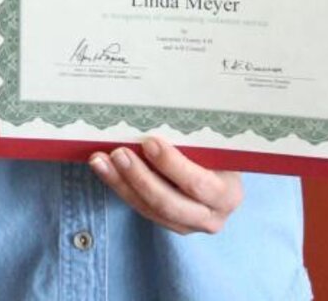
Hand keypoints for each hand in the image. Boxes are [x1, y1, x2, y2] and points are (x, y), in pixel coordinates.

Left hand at [89, 136, 242, 233]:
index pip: (198, 183)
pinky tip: (105, 170)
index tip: (149, 142)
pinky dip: (121, 188)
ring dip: (122, 184)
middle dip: (140, 177)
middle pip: (169, 202)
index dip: (172, 165)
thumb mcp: (215, 143)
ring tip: (100, 161)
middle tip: (118, 152)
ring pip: (150, 209)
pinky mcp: (170, 225)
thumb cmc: (216, 149)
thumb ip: (196, 134)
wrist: (222, 174)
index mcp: (227, 192)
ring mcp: (189, 225)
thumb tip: (163, 101)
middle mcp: (212, 216)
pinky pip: (142, 209)